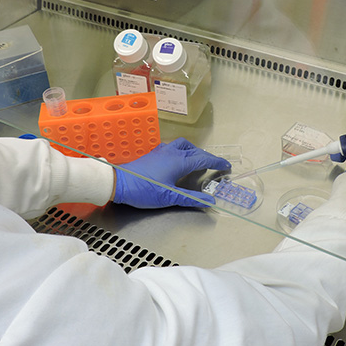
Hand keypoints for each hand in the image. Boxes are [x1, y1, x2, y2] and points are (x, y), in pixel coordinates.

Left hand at [113, 138, 231, 208]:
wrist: (119, 183)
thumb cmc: (144, 190)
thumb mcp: (169, 197)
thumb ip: (191, 198)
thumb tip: (210, 200)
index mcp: (179, 161)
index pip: (204, 158)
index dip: (217, 162)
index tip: (226, 166)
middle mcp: (172, 152)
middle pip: (195, 150)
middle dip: (207, 157)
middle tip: (215, 165)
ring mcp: (162, 151)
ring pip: (183, 145)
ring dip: (193, 150)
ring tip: (198, 160)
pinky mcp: (154, 154)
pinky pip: (173, 147)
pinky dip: (182, 150)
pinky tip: (178, 159)